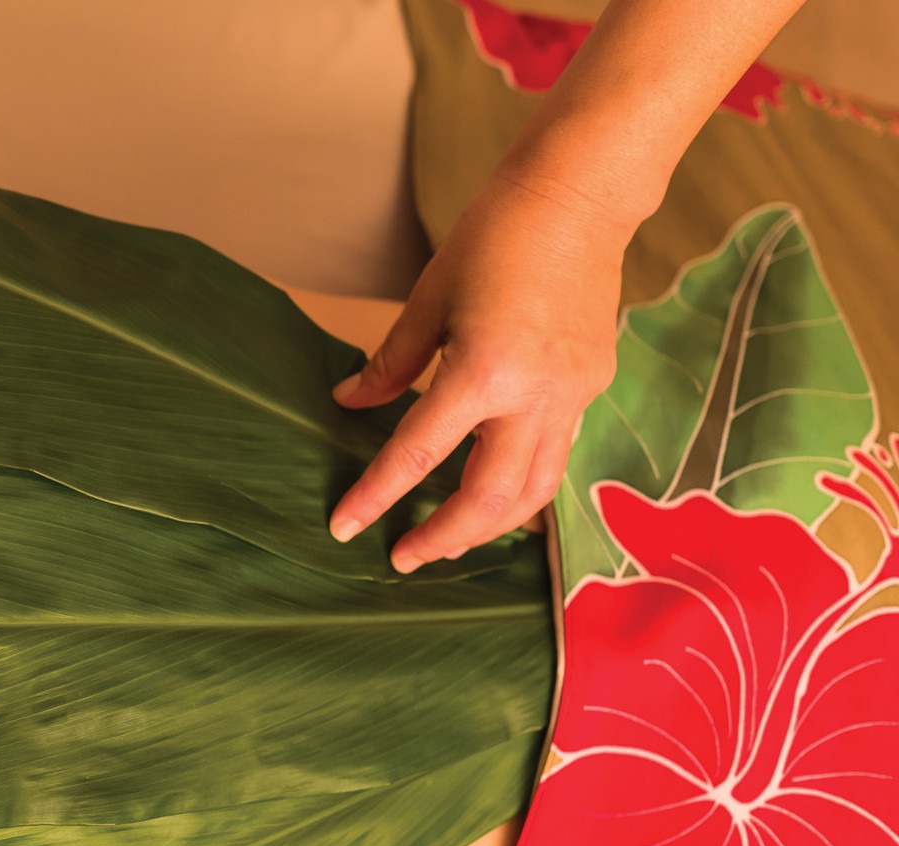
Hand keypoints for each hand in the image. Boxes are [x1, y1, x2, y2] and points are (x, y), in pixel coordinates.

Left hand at [326, 170, 628, 572]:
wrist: (578, 198)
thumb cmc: (494, 238)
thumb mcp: (428, 301)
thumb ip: (390, 365)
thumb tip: (349, 406)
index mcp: (484, 372)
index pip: (416, 456)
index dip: (375, 498)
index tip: (345, 528)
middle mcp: (535, 396)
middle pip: (489, 500)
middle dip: (442, 537)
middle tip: (401, 556)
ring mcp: (572, 396)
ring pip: (534, 491)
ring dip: (487, 525)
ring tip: (445, 535)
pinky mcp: (592, 387)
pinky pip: (555, 455)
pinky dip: (519, 483)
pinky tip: (489, 488)